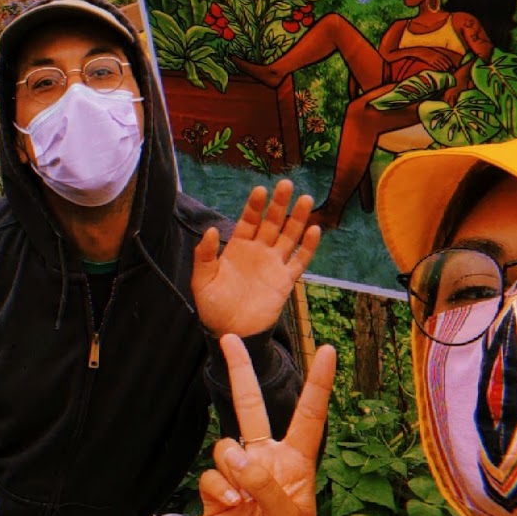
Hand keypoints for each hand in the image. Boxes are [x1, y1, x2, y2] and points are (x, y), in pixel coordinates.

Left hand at [193, 179, 320, 339]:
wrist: (230, 331)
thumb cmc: (213, 306)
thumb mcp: (202, 280)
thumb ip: (205, 255)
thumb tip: (211, 230)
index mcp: (238, 248)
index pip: (249, 221)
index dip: (254, 206)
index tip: (260, 190)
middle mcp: (258, 252)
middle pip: (272, 222)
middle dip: (279, 204)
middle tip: (287, 184)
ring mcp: (273, 265)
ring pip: (289, 236)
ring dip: (298, 219)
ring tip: (306, 199)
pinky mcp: (285, 281)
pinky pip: (299, 261)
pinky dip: (308, 247)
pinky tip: (314, 230)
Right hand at [200, 334, 336, 515]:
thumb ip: (267, 482)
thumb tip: (235, 452)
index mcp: (297, 464)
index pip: (308, 416)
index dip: (317, 384)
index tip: (326, 351)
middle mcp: (267, 463)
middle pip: (252, 409)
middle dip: (241, 374)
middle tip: (230, 341)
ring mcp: (240, 477)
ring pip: (226, 446)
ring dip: (234, 467)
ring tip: (246, 498)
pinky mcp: (217, 493)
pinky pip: (212, 474)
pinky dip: (221, 489)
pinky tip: (234, 507)